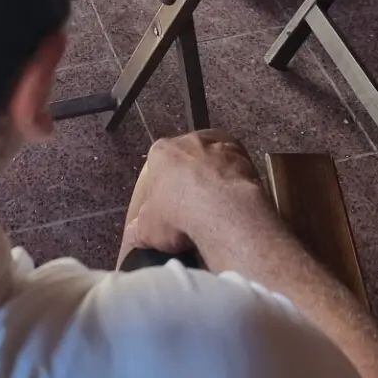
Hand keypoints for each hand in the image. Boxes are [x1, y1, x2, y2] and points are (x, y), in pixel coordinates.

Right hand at [117, 129, 275, 266]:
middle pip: (186, 159)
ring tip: (215, 208)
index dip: (161, 187)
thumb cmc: (178, 214)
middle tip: (191, 208)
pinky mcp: (244, 154)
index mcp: (161, 151)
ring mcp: (218, 144)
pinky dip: (234, 181)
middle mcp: (189, 140)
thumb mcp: (147, 230)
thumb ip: (137, 230)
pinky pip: (235, 166)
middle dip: (188, 179)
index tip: (167, 207)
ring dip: (213, 177)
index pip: (157, 164)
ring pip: (212, 160)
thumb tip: (133, 236)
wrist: (222, 211)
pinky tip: (233, 204)